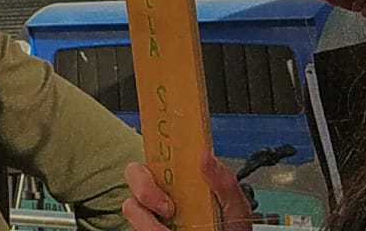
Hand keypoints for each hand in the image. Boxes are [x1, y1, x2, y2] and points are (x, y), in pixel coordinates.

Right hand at [120, 153, 253, 230]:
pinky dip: (152, 230)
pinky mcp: (144, 228)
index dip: (153, 143)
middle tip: (168, 208)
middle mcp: (162, 191)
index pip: (160, 151)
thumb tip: (205, 155)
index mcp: (183, 177)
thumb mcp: (234, 206)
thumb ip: (224, 183)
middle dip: (144, 188)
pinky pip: (137, 228)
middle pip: (134, 173)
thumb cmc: (228, 230)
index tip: (162, 153)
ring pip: (131, 206)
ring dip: (149, 222)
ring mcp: (151, 213)